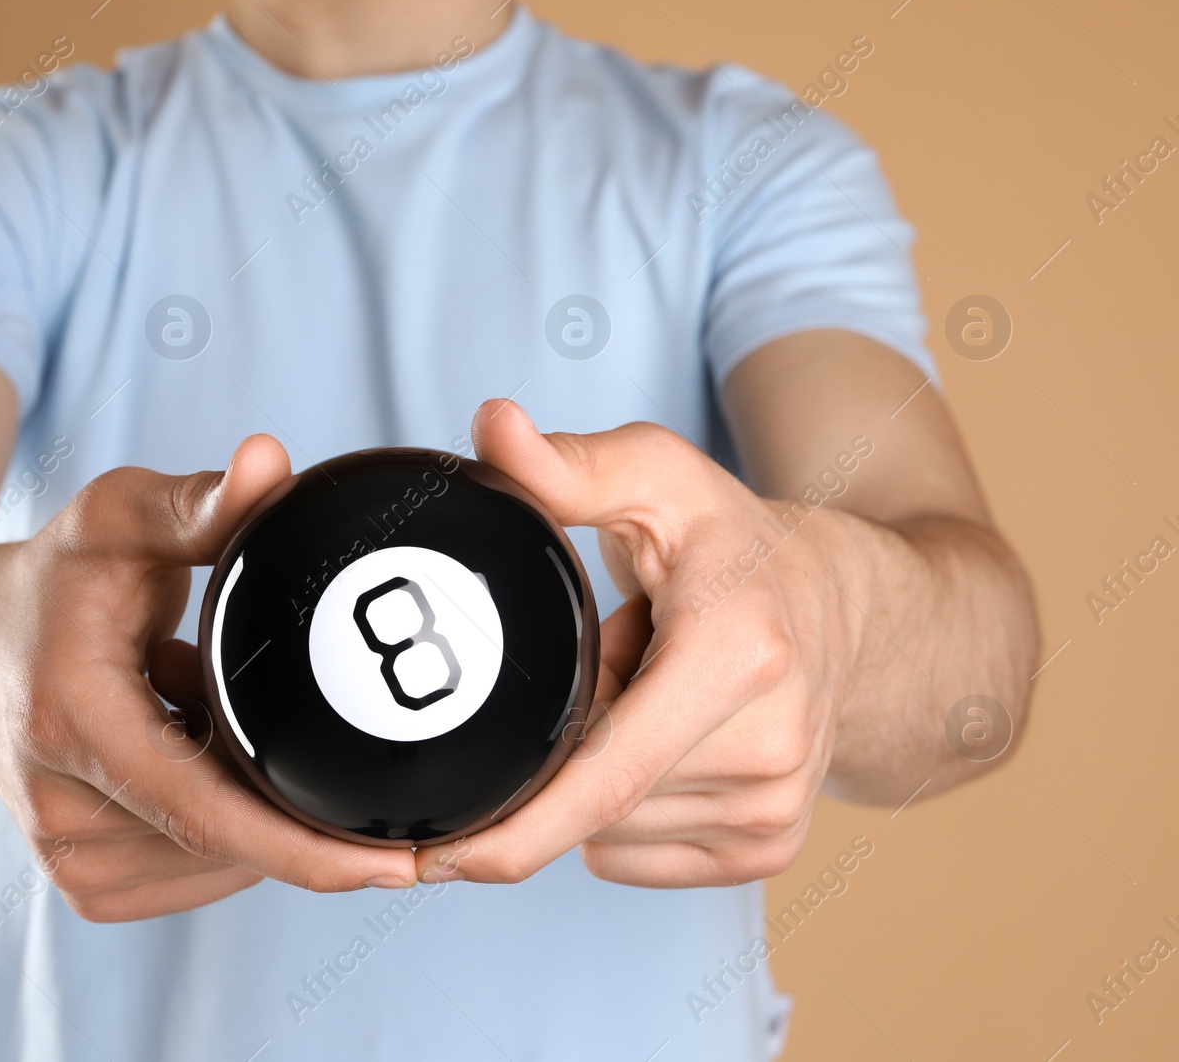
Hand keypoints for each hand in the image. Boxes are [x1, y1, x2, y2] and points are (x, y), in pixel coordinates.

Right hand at [0, 434, 418, 921]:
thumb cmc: (46, 583)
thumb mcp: (114, 521)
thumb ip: (196, 503)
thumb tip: (271, 460)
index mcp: (71, 722)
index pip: (203, 810)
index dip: (302, 846)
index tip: (394, 862)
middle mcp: (58, 810)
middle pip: (225, 844)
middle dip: (303, 818)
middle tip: (356, 761)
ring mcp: (65, 859)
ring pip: (215, 867)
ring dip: (259, 814)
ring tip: (233, 724)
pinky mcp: (79, 882)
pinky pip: (192, 877)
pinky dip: (227, 831)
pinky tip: (210, 761)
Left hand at [414, 401, 866, 887]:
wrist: (853, 610)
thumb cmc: (741, 543)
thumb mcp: (660, 477)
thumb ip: (570, 463)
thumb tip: (490, 425)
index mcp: (741, 658)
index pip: (602, 778)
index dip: (510, 828)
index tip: (428, 854)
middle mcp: (770, 749)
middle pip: (592, 802)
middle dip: (558, 746)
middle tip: (606, 662)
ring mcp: (775, 811)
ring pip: (608, 834)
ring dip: (592, 773)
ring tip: (644, 692)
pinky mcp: (769, 848)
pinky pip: (635, 857)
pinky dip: (620, 810)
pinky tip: (660, 739)